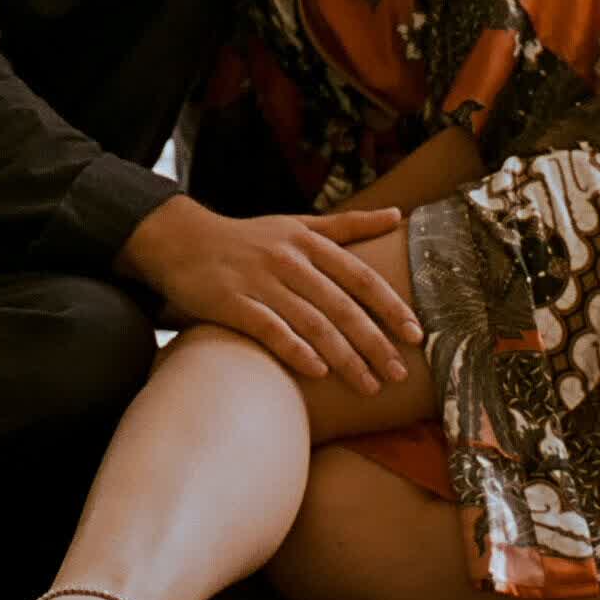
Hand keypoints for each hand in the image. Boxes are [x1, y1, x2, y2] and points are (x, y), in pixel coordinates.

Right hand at [118, 196, 422, 393]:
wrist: (182, 240)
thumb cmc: (248, 238)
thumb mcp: (298, 224)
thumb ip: (348, 225)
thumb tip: (398, 214)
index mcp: (310, 242)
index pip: (360, 277)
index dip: (390, 306)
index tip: (416, 334)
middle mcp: (290, 261)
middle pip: (342, 307)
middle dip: (374, 343)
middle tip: (399, 374)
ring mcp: (261, 282)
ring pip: (312, 323)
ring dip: (345, 358)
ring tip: (369, 385)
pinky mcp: (233, 303)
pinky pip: (270, 330)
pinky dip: (295, 350)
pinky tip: (318, 372)